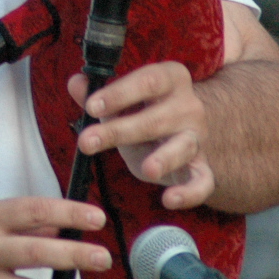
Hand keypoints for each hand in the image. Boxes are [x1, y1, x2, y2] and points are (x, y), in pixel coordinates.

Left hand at [67, 62, 215, 209]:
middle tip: (87, 142)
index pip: (147, 80)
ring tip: (148, 169)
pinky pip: (202, 181)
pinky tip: (169, 200)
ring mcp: (197, 137)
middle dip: (119, 131)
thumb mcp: (121, 101)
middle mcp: (188, 106)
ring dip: (165, 159)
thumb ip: (97, 93)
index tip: (91, 107)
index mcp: (170, 78)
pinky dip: (190, 193)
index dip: (119, 93)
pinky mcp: (202, 167)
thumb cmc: (144, 112)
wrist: (183, 132)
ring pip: (183, 146)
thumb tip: (76, 82)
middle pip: (156, 118)